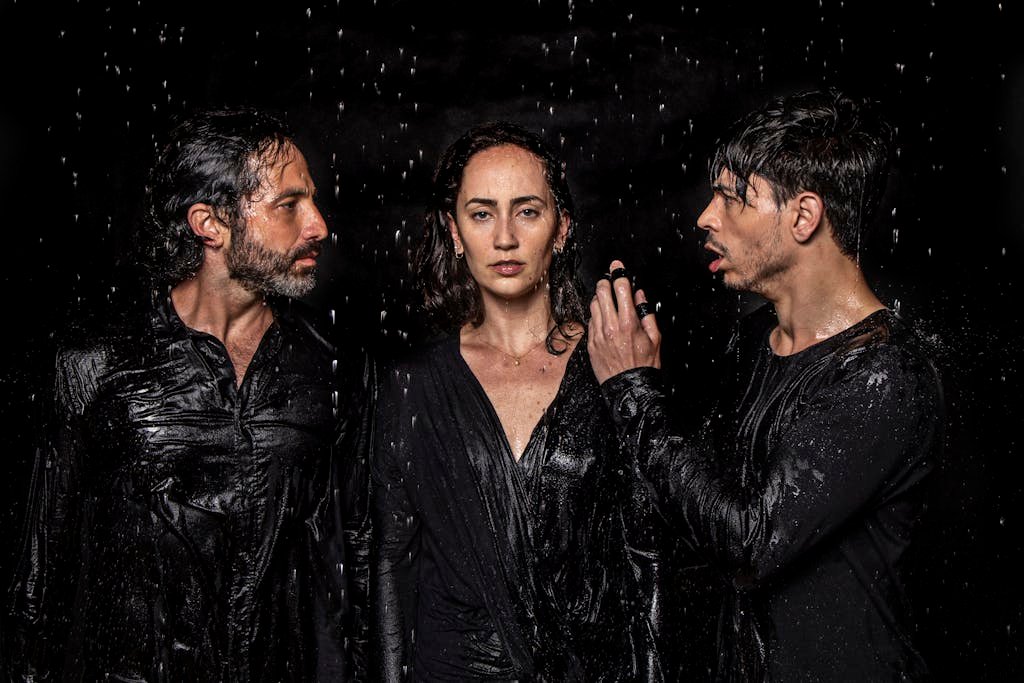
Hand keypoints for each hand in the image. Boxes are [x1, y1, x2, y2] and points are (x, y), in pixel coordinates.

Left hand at [588, 259, 661, 383]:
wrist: (629, 388)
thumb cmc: (644, 365)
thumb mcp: (655, 337)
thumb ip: (646, 312)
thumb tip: (639, 294)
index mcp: (628, 323)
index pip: (620, 289)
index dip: (619, 274)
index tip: (618, 267)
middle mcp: (610, 327)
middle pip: (601, 292)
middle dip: (606, 282)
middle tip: (611, 281)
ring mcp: (598, 335)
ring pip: (593, 305)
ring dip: (600, 298)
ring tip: (609, 301)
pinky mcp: (590, 343)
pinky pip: (590, 321)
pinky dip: (597, 316)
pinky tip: (605, 319)